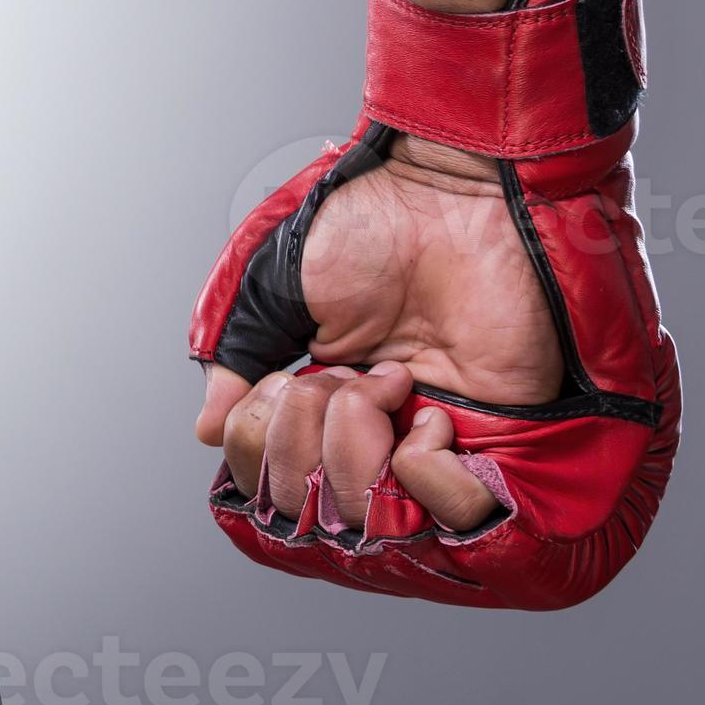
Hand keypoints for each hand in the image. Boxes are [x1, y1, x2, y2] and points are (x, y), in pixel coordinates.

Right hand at [194, 136, 555, 533]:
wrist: (450, 193)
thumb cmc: (367, 221)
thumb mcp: (270, 287)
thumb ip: (237, 358)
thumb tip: (208, 430)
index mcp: (316, 397)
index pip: (268, 475)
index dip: (260, 443)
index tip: (281, 385)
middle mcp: (370, 430)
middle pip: (311, 503)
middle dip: (305, 441)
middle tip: (336, 379)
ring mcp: (429, 440)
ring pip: (370, 512)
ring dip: (358, 449)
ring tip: (386, 387)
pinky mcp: (496, 442)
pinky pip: (449, 506)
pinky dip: (423, 469)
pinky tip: (429, 415)